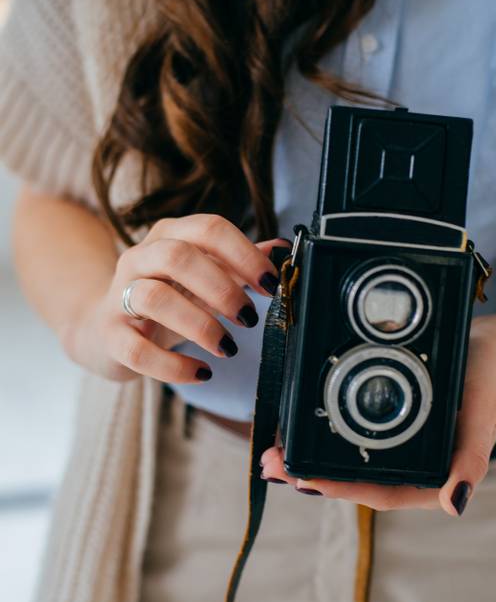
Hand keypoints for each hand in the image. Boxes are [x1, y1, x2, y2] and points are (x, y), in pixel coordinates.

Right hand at [64, 213, 290, 382]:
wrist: (106, 331)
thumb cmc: (165, 301)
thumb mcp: (204, 279)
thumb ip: (239, 264)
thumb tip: (282, 250)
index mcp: (169, 236)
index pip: (209, 229)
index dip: (244, 254)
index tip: (271, 284)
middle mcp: (140, 258)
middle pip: (178, 256)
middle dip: (222, 288)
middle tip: (249, 318)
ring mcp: (119, 295)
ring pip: (154, 298)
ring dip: (200, 324)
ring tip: (227, 347)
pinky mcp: (110, 335)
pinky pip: (137, 349)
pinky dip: (172, 365)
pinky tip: (201, 372)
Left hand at [261, 311, 495, 515]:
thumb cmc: (492, 375)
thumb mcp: (483, 409)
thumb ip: (473, 456)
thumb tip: (454, 503)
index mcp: (438, 472)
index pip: (383, 492)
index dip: (342, 490)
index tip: (304, 482)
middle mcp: (416, 463)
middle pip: (359, 478)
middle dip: (313, 476)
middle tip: (271, 464)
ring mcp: (403, 443)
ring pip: (352, 459)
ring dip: (313, 456)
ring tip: (274, 450)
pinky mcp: (394, 420)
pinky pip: (356, 433)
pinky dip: (327, 432)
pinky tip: (298, 425)